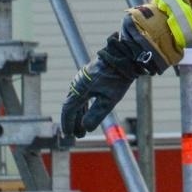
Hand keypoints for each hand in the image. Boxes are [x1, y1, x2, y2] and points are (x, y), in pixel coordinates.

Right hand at [58, 16, 164, 140]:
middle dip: (74, 122)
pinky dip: (82, 105)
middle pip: (71, 106)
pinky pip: (81, 94)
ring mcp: (81, 79)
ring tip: (82, 128)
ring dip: (78, 114)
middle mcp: (76, 84)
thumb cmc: (117, 78)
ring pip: (76, 100)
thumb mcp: (109, 100)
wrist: (123, 56)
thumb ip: (96, 115)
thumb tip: (86, 128)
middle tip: (78, 135)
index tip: (70, 135)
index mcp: (79, 90)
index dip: (68, 124)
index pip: (68, 110)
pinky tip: (86, 111)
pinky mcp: (88, 76)